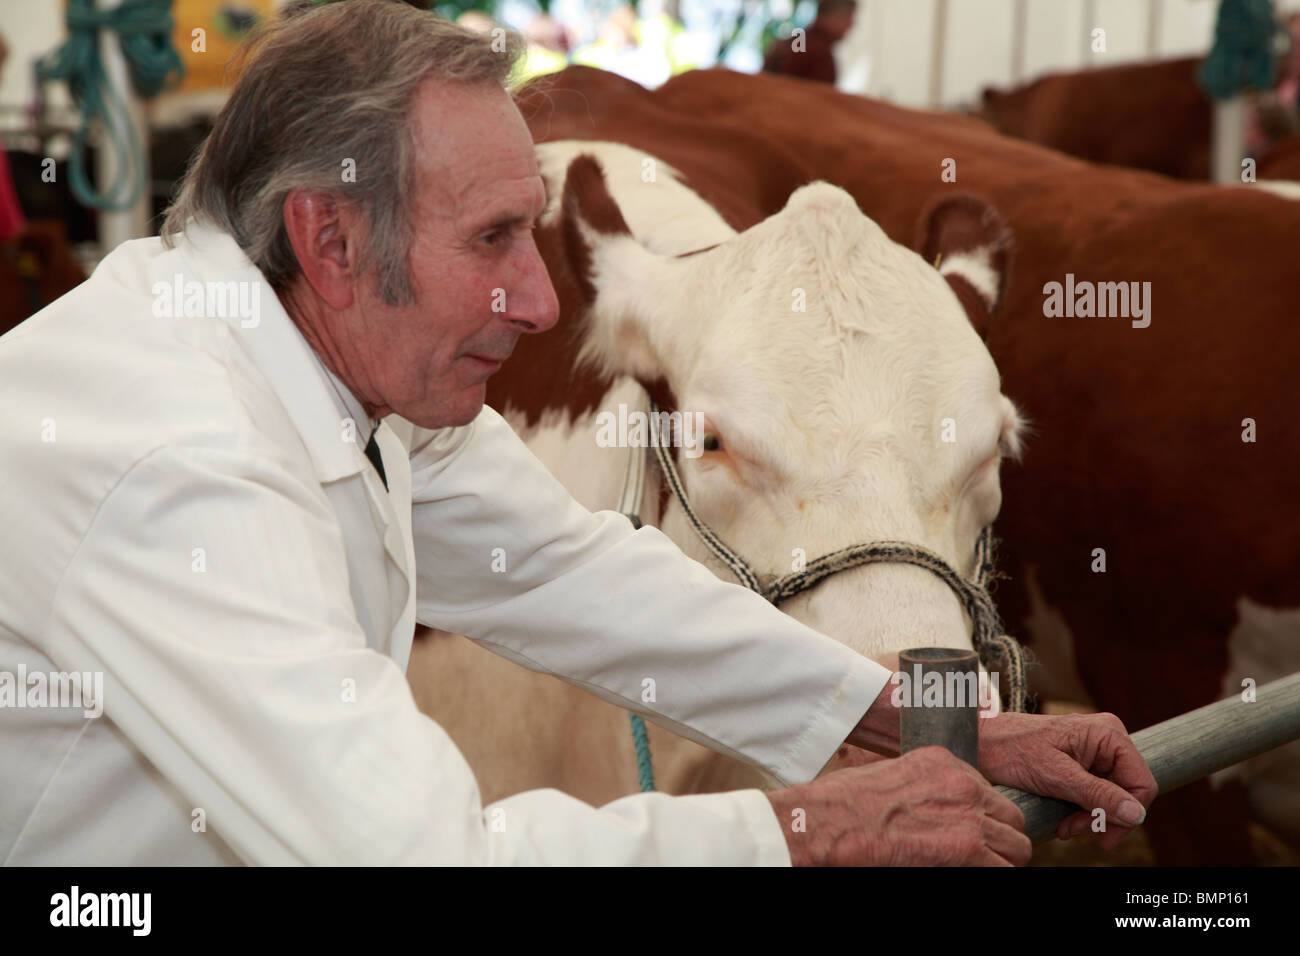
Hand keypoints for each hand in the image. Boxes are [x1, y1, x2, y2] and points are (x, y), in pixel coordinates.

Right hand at [766, 746, 1031, 865]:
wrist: (828, 823)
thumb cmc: (844, 803)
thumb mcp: (888, 774)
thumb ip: (923, 786)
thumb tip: (934, 808)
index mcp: (943, 761)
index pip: (987, 791)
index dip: (982, 815)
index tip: (971, 829)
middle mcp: (963, 783)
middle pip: (1010, 817)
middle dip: (999, 838)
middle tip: (981, 854)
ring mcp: (969, 816)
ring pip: (1016, 847)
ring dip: (1001, 861)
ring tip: (977, 867)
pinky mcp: (967, 850)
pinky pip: (1003, 869)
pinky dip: (992, 874)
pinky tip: (970, 873)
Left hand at [978, 712, 1157, 851]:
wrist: (981, 743)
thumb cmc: (1011, 750)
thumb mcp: (1055, 775)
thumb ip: (1097, 794)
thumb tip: (1136, 814)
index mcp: (1108, 734)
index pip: (1142, 782)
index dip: (1128, 814)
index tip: (1102, 836)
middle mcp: (1107, 741)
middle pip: (1128, 793)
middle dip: (1103, 818)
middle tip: (1074, 831)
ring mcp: (1095, 753)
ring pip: (1112, 799)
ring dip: (1090, 819)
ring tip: (1065, 827)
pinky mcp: (1082, 766)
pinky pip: (1096, 796)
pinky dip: (1082, 812)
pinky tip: (1064, 820)